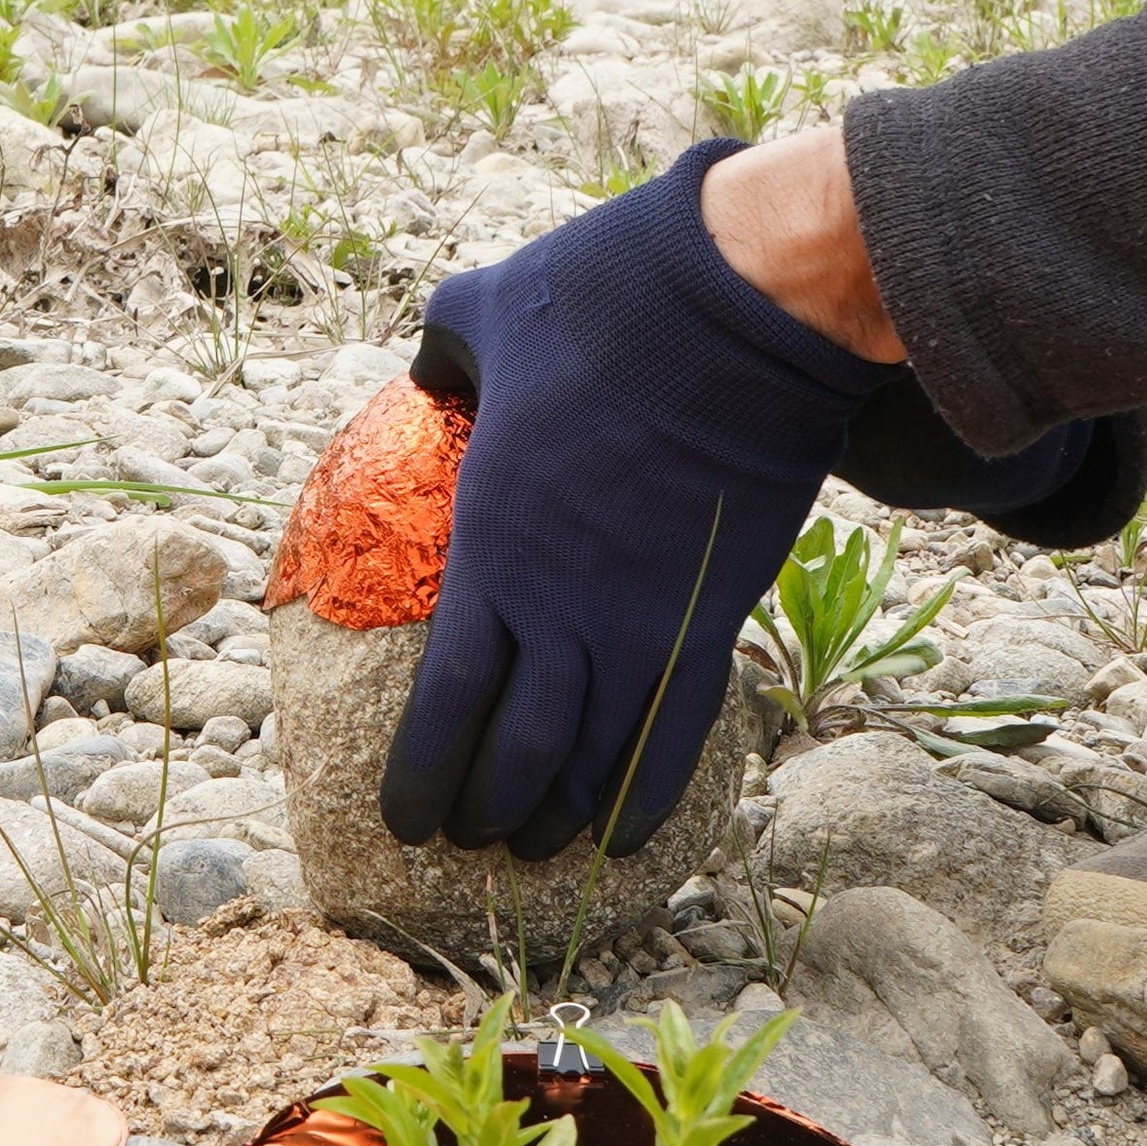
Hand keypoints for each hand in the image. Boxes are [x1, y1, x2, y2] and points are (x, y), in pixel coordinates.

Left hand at [380, 142, 879, 861]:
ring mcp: (646, 618)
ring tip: (540, 845)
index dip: (421, 778)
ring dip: (563, 814)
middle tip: (472, 841)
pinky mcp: (719, 611)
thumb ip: (447, 352)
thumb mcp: (486, 312)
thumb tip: (430, 367)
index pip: (445, 703)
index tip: (406, 822)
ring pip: (597, 755)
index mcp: (493, 548)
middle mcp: (564, 608)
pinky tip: (629, 837)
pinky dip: (652, 793)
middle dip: (488, 811)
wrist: (739, 307)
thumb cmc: (601, 299)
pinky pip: (682, 729)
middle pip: (519, 752)